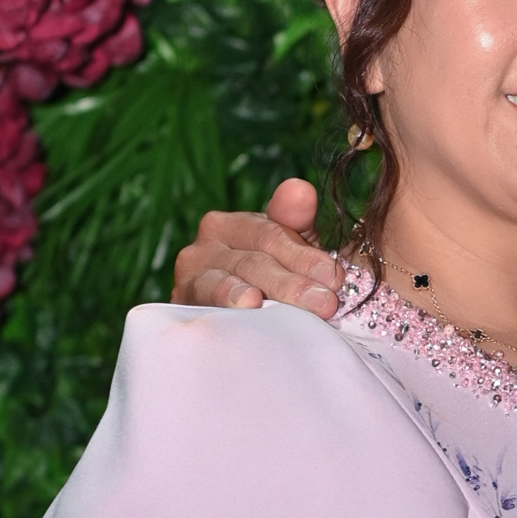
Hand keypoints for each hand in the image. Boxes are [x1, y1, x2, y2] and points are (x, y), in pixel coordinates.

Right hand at [171, 176, 340, 313]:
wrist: (232, 329)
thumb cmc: (271, 285)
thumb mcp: (291, 253)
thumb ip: (296, 222)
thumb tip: (300, 188)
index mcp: (238, 223)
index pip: (273, 234)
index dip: (304, 256)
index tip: (334, 278)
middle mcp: (210, 237)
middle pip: (256, 260)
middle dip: (293, 283)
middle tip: (325, 303)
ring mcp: (192, 267)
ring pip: (233, 279)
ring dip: (267, 293)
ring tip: (293, 304)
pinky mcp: (182, 297)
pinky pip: (207, 297)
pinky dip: (228, 299)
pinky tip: (248, 304)